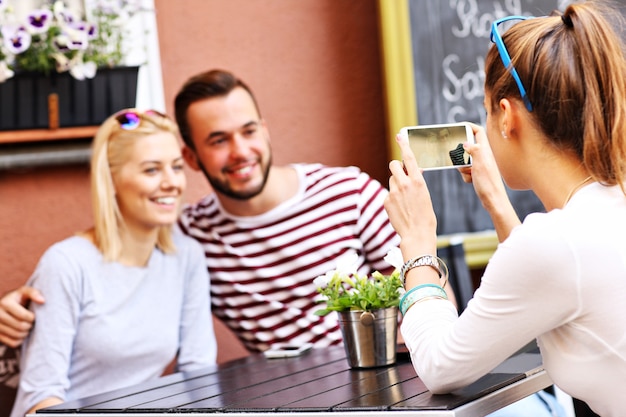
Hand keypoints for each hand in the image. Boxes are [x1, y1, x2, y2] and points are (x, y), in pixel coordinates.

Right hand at [0, 286, 43, 347]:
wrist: (3, 308)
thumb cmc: (18, 299)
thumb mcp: (24, 292)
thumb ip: (34, 293)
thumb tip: (42, 301)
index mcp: (5, 303)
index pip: (24, 316)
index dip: (32, 318)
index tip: (34, 316)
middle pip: (20, 326)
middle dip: (30, 325)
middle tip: (32, 323)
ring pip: (16, 335)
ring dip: (26, 333)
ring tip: (27, 327)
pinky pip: (13, 343)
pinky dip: (20, 340)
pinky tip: (21, 333)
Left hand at [384, 133, 436, 256]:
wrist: (416, 234)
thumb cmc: (425, 216)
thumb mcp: (425, 194)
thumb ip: (417, 181)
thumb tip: (413, 172)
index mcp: (417, 181)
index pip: (409, 158)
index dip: (403, 145)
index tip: (399, 136)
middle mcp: (404, 184)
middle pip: (394, 165)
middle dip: (397, 167)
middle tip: (401, 174)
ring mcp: (393, 192)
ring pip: (391, 180)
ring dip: (396, 184)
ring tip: (404, 199)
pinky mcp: (386, 200)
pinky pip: (388, 193)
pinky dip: (393, 198)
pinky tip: (400, 208)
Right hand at [461, 123, 519, 240]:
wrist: (493, 200)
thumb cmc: (488, 183)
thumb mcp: (480, 164)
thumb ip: (474, 150)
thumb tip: (466, 143)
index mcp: (485, 150)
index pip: (478, 132)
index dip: (469, 126)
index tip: (459, 126)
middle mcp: (483, 155)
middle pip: (467, 147)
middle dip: (461, 155)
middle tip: (462, 162)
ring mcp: (480, 164)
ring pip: (464, 160)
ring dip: (463, 167)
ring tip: (470, 174)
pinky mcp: (477, 173)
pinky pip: (466, 170)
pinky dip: (465, 175)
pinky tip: (471, 180)